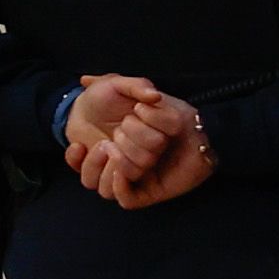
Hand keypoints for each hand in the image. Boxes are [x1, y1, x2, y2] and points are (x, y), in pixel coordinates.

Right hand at [64, 74, 211, 208]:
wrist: (205, 131)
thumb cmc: (175, 112)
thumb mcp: (142, 95)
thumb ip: (115, 89)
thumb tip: (84, 79)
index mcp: (113, 150)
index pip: (82, 163)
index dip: (74, 157)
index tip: (77, 143)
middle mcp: (121, 167)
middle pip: (90, 177)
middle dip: (92, 160)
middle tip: (103, 144)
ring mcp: (135, 181)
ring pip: (104, 188)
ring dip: (103, 171)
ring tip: (111, 151)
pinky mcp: (150, 193)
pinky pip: (126, 199)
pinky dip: (119, 187)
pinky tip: (121, 170)